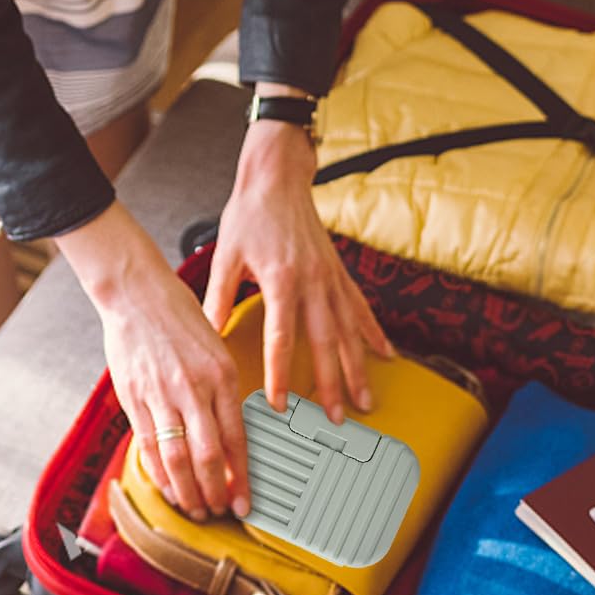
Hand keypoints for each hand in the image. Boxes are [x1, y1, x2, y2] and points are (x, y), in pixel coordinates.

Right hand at [55, 201, 248, 520]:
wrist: (137, 293)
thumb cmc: (179, 316)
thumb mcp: (216, 347)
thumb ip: (221, 388)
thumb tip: (228, 431)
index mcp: (222, 375)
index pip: (236, 439)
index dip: (241, 477)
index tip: (246, 502)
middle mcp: (195, 389)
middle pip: (208, 457)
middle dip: (216, 493)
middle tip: (220, 512)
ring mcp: (161, 396)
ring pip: (177, 458)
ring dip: (187, 491)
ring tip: (195, 508)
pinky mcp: (133, 399)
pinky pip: (147, 446)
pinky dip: (159, 473)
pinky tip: (167, 487)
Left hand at [202, 113, 392, 423]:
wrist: (278, 177)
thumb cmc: (250, 213)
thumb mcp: (226, 255)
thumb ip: (218, 298)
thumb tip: (208, 336)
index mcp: (281, 279)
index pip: (282, 338)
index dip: (282, 373)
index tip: (280, 402)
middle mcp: (312, 281)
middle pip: (325, 343)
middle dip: (331, 383)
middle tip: (335, 417)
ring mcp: (330, 277)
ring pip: (349, 331)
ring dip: (359, 368)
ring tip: (366, 400)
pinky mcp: (339, 272)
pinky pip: (360, 308)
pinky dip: (373, 333)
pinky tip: (386, 355)